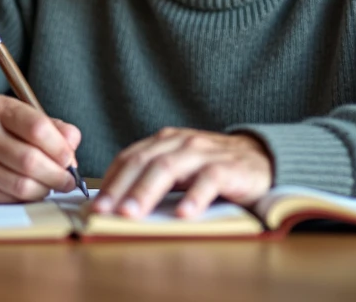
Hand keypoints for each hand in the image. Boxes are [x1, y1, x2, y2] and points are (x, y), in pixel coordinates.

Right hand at [0, 95, 80, 202]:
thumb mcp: (20, 117)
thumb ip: (52, 128)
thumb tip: (73, 146)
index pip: (37, 128)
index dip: (60, 148)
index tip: (70, 160)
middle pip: (30, 161)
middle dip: (57, 175)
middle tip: (68, 181)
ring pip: (21, 185)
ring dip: (44, 189)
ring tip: (50, 185)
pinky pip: (8, 199)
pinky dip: (25, 198)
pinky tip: (28, 190)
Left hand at [92, 128, 272, 219]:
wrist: (261, 158)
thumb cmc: (211, 168)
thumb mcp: (179, 168)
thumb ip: (152, 178)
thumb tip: (116, 204)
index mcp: (164, 141)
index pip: (129, 157)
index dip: (110, 180)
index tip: (94, 203)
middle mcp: (181, 142)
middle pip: (144, 162)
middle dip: (121, 187)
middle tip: (105, 210)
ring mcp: (204, 153)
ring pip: (169, 167)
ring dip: (147, 191)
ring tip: (131, 213)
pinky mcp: (229, 167)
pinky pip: (209, 180)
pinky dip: (194, 196)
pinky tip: (183, 214)